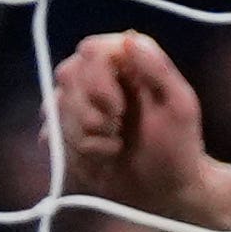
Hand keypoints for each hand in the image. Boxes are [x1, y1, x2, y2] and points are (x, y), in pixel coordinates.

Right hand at [51, 30, 230, 231]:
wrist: (166, 192)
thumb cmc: (180, 147)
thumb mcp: (180, 106)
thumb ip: (158, 69)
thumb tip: (129, 39)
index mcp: (125, 63)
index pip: (91, 50)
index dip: (97, 80)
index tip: (119, 109)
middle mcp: (97, 77)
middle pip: (67, 73)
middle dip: (91, 111)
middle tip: (119, 130)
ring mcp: (78, 105)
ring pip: (55, 106)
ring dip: (87, 136)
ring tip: (116, 147)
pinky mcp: (66, 133)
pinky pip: (50, 134)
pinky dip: (76, 152)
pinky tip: (101, 159)